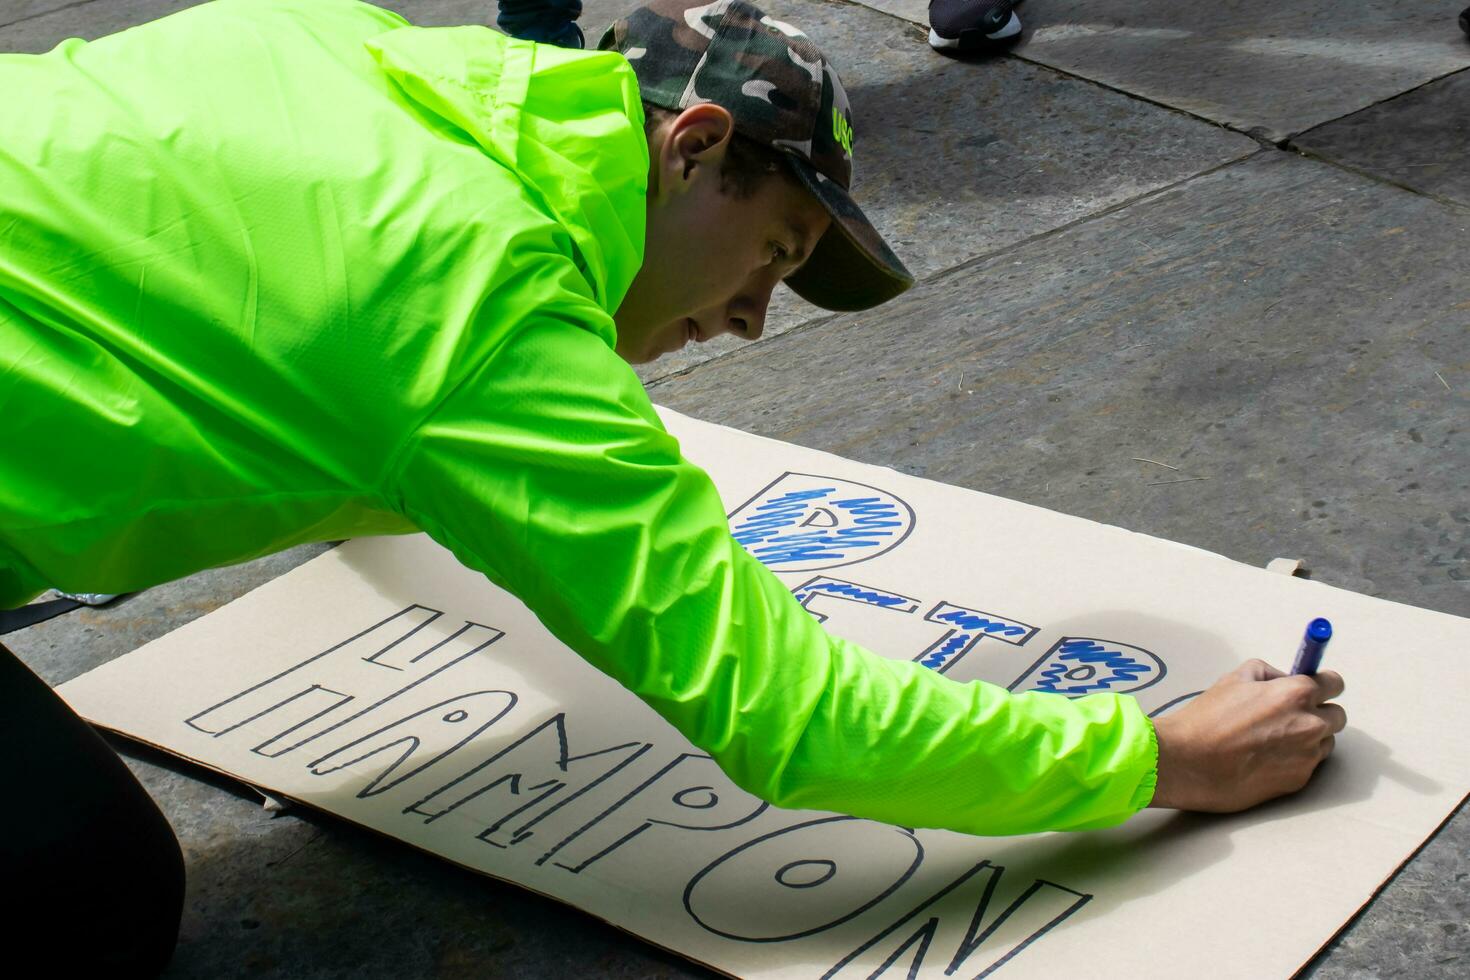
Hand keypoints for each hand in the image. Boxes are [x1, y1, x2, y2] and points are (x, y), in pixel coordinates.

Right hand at [1148, 660, 1345, 811]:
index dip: (1323, 684)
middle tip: (1290, 715)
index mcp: (1296, 694)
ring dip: (1309, 738)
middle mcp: (1310, 724)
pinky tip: (1265, 758)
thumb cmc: (1207, 720)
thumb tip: (1285, 679)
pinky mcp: (1299, 780)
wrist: (1189, 762)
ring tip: (1273, 740)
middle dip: (1319, 712)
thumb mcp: (1234, 679)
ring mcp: (1307, 755)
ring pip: (1325, 742)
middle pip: (1338, 715)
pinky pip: (1308, 764)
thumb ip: (1268, 674)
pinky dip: (1295, 760)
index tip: (1315, 688)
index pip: (1334, 683)